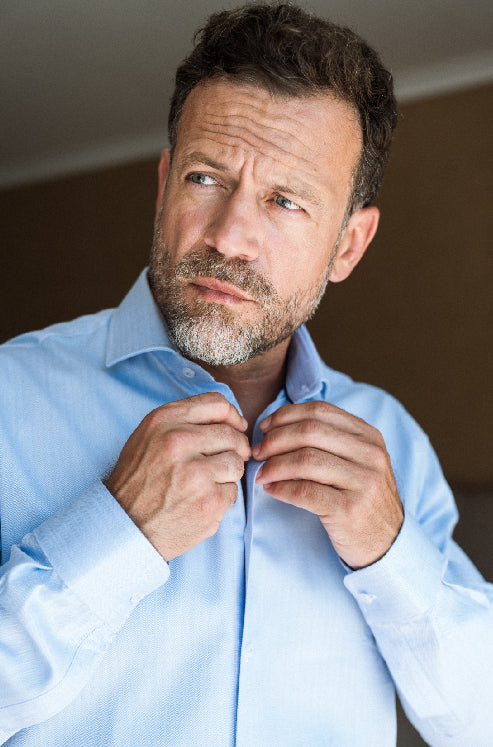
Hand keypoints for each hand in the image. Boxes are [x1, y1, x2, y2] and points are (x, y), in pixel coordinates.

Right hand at [105, 392, 250, 560]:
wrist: (122, 525)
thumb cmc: (138, 479)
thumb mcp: (148, 436)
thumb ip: (184, 421)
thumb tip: (232, 421)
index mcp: (164, 421)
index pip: (217, 404)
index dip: (231, 416)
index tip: (235, 427)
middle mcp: (179, 442)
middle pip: (232, 435)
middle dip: (235, 448)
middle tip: (223, 461)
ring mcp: (196, 473)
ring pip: (237, 464)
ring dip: (227, 474)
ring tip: (205, 483)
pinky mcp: (209, 502)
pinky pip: (233, 492)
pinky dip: (221, 498)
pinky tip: (199, 502)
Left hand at [253, 401, 403, 568]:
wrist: (388, 544)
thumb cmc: (363, 500)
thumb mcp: (359, 462)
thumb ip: (330, 441)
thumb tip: (278, 426)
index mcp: (369, 437)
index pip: (320, 411)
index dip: (286, 415)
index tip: (265, 427)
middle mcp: (370, 455)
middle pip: (310, 431)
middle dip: (275, 439)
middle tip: (258, 451)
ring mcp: (363, 482)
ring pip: (305, 460)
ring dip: (275, 465)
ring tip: (262, 473)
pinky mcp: (350, 510)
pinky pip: (305, 492)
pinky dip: (282, 488)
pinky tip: (272, 489)